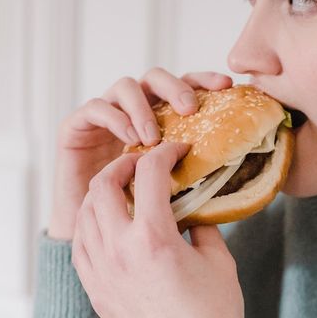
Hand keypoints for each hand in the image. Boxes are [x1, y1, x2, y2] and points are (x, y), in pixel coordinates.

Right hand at [48, 69, 232, 239]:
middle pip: (156, 77)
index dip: (204, 80)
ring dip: (143, 107)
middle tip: (190, 109)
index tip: (227, 85)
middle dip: (175, 87)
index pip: (185, 87)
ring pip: (126, 86)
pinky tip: (129, 136)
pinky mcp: (76, 127)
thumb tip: (240, 172)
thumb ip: (199, 176)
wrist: (93, 240)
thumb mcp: (175, 193)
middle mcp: (134, 111)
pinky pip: (95, 107)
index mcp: (161, 119)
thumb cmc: (138, 216)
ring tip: (154, 136)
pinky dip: (114, 117)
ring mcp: (105, 116)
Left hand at [72, 142, 243, 317]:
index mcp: (153, 239)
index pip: (149, 174)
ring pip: (84, 212)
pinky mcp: (95, 288)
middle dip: (124, 164)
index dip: (165, 152)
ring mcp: (101, 271)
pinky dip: (90, 222)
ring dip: (103, 191)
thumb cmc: (210, 314)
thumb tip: (192, 206)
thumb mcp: (218, 260)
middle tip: (142, 162)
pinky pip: (80, 243)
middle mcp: (119, 250)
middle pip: (103, 185)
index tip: (177, 150)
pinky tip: (108, 221)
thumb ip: (201, 225)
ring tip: (124, 188)